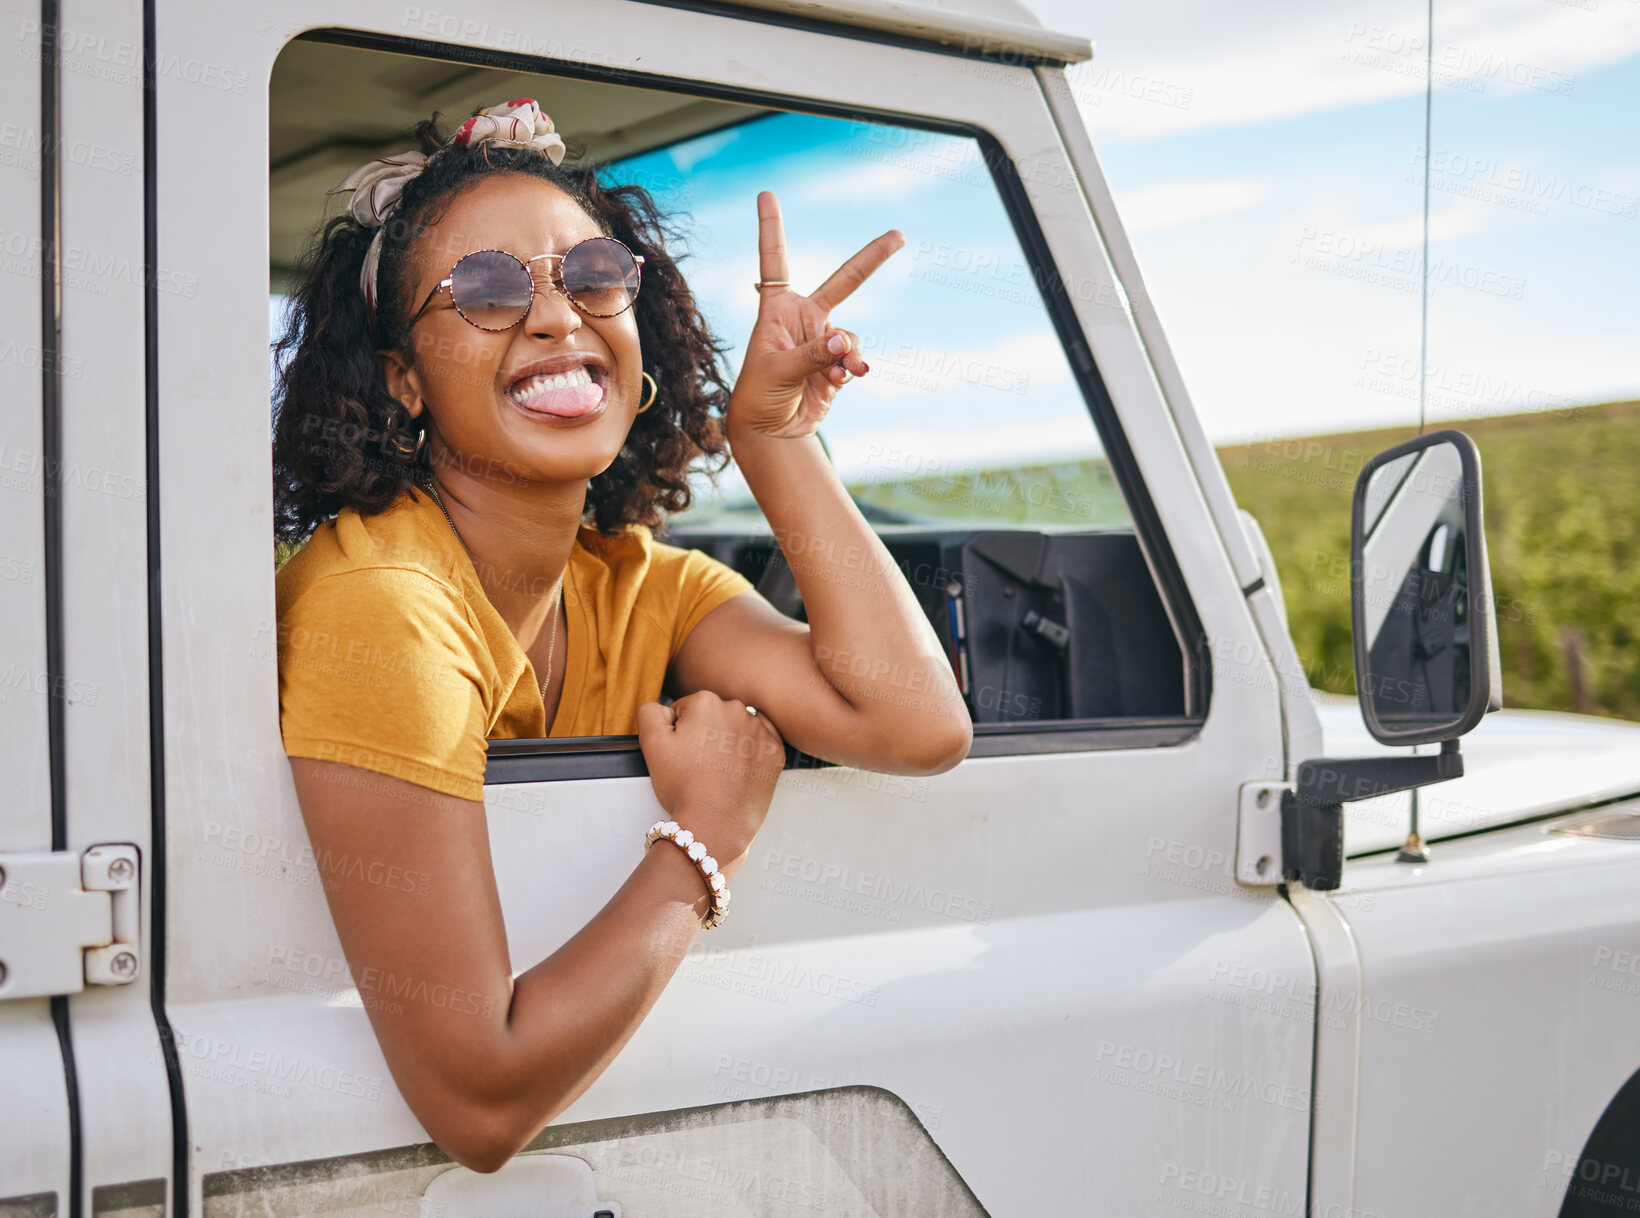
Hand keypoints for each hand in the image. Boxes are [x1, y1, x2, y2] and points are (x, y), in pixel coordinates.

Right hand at [637, 690, 785, 877]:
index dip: (678, 735)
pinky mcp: (775, 751)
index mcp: (705, 701)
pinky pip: (760, 745)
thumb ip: (650, 711)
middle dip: (704, 735)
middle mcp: (737, 708)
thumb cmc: (684, 786)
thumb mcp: (651, 742)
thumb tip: (664, 708)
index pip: (685, 711)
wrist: (716, 823)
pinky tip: (737, 771)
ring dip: (728, 744)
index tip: (682, 755)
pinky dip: (749, 755)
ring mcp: (760, 730)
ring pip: (736, 730)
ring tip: (717, 771)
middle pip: (712, 717)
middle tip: (698, 765)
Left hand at [726, 190, 903, 440]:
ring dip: (850, 354)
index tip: (766, 194)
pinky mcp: (839, 365)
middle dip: (873, 259)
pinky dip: (853, 368)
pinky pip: (855, 358)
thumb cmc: (759, 394)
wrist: (771, 430)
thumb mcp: (778, 371)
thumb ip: (813, 353)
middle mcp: (804, 318)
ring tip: (840, 374)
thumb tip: (844, 340)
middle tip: (899, 236)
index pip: (774, 261)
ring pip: (851, 336)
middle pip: (844, 280)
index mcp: (777, 308)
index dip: (771, 227)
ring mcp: (824, 341)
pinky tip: (844, 379)